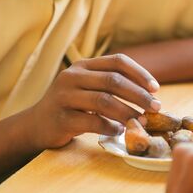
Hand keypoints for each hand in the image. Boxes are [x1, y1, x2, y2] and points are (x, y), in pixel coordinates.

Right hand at [25, 54, 160, 149]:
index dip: (139, 73)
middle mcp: (72, 76)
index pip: (116, 61)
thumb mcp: (86, 88)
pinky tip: (119, 131)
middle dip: (138, 94)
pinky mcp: (61, 118)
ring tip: (141, 122)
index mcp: (83, 66)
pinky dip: (110, 127)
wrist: (36, 124)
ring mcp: (64, 96)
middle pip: (113, 80)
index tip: (155, 88)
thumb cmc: (70, 106)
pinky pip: (92, 121)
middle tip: (156, 107)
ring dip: (127, 112)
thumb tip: (148, 94)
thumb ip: (109, 85)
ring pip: (103, 100)